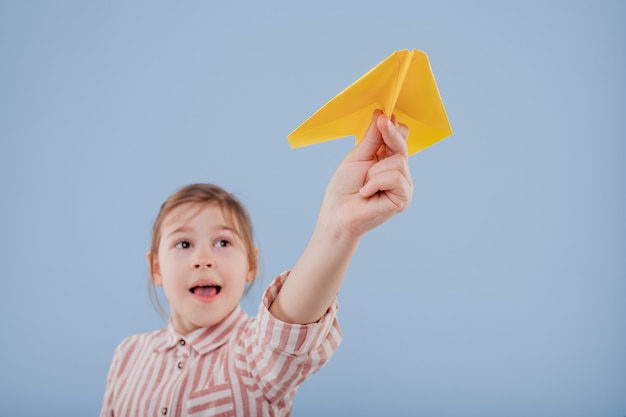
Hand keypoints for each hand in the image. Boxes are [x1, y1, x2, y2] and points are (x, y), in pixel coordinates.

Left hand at [321, 109, 412, 237]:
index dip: (392, 125)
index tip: (383, 117)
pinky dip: (376, 182)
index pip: (399, 136)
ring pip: (398, 161)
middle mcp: (399, 171)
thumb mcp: (357, 157)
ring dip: (374, 172)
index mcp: (388, 159)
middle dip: (389, 135)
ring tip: (364, 185)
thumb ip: (372, 138)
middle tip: (381, 126)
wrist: (337, 214)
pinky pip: (395, 177)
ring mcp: (403, 184)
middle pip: (402, 144)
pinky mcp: (404, 197)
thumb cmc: (344, 188)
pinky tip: (366, 193)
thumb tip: (383, 114)